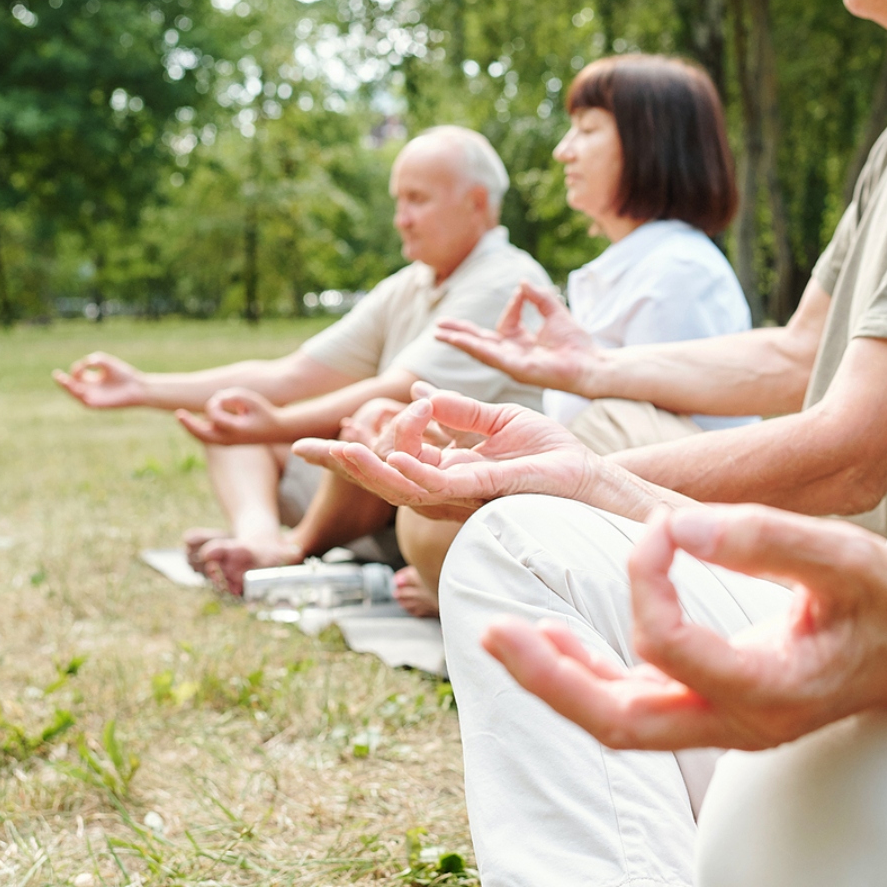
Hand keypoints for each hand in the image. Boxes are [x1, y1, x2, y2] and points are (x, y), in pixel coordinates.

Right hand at [52, 352, 148, 408]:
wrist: (136, 386)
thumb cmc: (122, 373)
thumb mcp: (103, 362)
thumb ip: (89, 361)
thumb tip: (78, 368)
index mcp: (93, 379)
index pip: (77, 375)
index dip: (77, 368)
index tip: (87, 363)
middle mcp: (91, 389)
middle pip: (72, 386)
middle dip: (63, 381)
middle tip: (56, 374)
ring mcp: (92, 397)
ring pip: (75, 394)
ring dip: (68, 388)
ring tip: (63, 380)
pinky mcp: (96, 404)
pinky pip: (83, 401)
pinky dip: (79, 394)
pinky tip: (77, 388)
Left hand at [175, 387, 288, 445]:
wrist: (275, 431)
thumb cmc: (265, 413)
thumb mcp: (253, 400)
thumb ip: (234, 396)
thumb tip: (216, 398)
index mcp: (237, 430)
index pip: (215, 416)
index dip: (215, 403)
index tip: (222, 397)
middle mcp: (229, 439)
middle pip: (202, 434)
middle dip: (189, 424)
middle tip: (178, 414)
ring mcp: (226, 443)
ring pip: (202, 437)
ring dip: (192, 426)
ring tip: (181, 416)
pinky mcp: (225, 443)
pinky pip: (206, 438)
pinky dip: (197, 429)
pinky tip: (189, 421)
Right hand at [292, 384, 607, 516]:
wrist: (589, 473)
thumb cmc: (550, 453)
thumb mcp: (498, 420)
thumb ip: (458, 410)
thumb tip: (420, 390)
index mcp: (446, 472)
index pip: (389, 460)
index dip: (356, 448)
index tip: (333, 426)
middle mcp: (447, 489)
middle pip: (382, 477)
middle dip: (341, 463)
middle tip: (297, 446)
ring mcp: (462, 495)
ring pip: (403, 485)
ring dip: (369, 466)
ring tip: (337, 447)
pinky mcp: (484, 493)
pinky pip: (442, 485)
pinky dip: (416, 470)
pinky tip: (393, 456)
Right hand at [435, 281, 602, 392]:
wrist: (591, 363)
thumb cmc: (577, 343)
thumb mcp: (554, 312)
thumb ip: (538, 297)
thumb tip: (521, 283)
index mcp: (522, 343)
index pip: (505, 323)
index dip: (513, 304)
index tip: (523, 291)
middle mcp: (513, 355)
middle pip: (480, 342)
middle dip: (459, 333)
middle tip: (437, 326)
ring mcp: (512, 364)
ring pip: (480, 350)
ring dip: (459, 341)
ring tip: (439, 334)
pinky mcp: (515, 370)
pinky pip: (490, 356)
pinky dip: (473, 347)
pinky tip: (458, 341)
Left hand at [481, 505, 886, 751]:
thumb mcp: (848, 556)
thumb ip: (765, 537)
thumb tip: (675, 525)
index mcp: (772, 690)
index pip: (671, 646)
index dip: (645, 580)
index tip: (654, 527)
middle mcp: (739, 726)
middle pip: (620, 723)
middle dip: (551, 678)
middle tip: (495, 630)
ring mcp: (723, 729)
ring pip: (618, 726)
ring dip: (557, 682)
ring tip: (501, 636)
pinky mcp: (712, 714)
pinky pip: (633, 711)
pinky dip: (587, 678)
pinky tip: (555, 641)